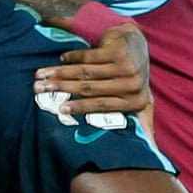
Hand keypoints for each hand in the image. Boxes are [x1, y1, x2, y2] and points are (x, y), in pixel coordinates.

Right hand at [34, 23, 153, 125]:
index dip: (78, 107)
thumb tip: (152, 150)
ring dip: (61, 72)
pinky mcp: (119, 49)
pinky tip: (62, 59)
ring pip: (86, 72)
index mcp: (136, 101)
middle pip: (90, 88)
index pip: (101, 106)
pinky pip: (89, 56)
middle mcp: (133, 84)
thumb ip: (142, 123)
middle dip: (61, 88)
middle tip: (40, 88)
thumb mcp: (139, 100)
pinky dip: (73, 57)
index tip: (59, 109)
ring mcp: (128, 65)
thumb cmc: (131, 76)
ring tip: (42, 74)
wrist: (137, 42)